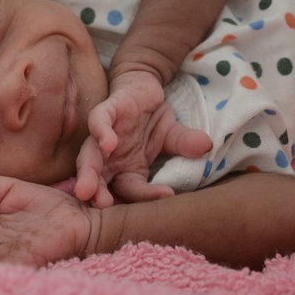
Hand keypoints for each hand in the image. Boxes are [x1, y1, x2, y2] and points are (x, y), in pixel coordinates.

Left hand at [74, 69, 211, 207]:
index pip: (132, 191)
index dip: (147, 196)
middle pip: (99, 183)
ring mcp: (104, 138)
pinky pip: (98, 123)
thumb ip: (185, 145)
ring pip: (90, 158)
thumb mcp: (172, 135)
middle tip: (101, 207)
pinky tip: (107, 143)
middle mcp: (110, 160)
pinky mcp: (104, 113)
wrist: (141, 87)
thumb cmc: (152, 118)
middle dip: (97, 196)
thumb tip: (208, 145)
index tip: (167, 195)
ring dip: (88, 173)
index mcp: (126, 172)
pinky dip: (100, 132)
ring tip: (87, 190)